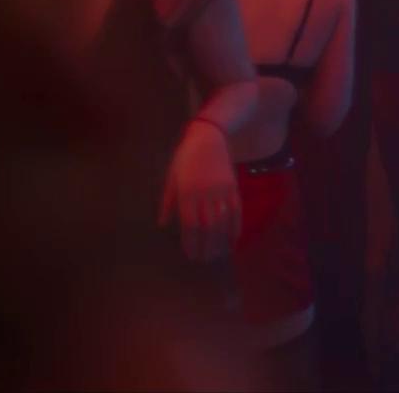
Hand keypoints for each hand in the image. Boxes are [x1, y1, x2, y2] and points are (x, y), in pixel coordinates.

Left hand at [159, 119, 241, 261]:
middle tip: (205, 260)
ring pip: (223, 221)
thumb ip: (168, 202)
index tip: (192, 255)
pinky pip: (236, 210)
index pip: (190, 224)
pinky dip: (236, 226)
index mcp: (187, 193)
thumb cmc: (185, 158)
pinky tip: (234, 238)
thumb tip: (162, 224)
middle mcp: (205, 194)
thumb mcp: (171, 178)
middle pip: (208, 227)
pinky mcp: (233, 187)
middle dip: (207, 246)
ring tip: (219, 254)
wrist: (208, 138)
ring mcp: (221, 191)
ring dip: (222, 240)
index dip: (192, 242)